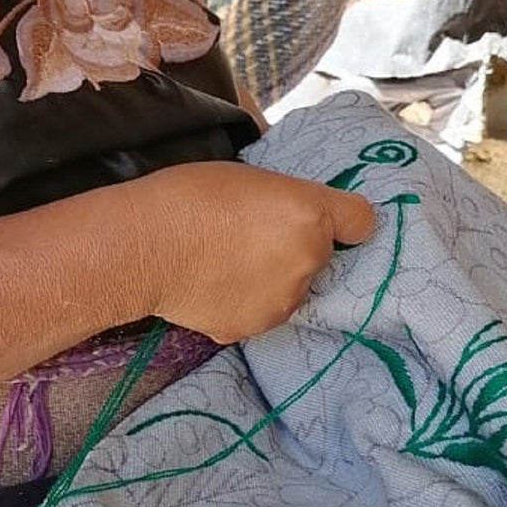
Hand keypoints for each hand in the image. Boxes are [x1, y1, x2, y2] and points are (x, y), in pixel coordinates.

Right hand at [137, 162, 374, 342]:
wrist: (145, 246)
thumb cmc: (190, 196)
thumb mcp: (251, 178)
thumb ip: (286, 201)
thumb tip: (291, 219)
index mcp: (311, 215)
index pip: (360, 221)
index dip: (343, 219)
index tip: (326, 219)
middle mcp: (308, 261)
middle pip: (320, 256)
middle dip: (295, 248)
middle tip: (249, 236)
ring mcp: (283, 301)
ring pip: (291, 288)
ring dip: (272, 279)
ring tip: (225, 262)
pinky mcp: (254, 328)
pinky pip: (259, 311)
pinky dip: (242, 302)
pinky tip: (212, 285)